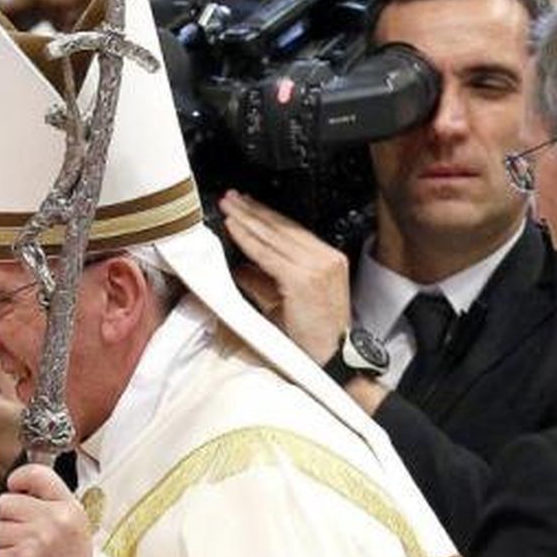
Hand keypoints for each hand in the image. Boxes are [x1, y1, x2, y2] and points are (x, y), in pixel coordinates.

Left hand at [0, 462, 91, 556]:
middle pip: (5, 503)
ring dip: (7, 544)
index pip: (37, 474)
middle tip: (26, 536)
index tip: (15, 486)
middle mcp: (52, 521)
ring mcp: (34, 542)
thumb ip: (52, 506)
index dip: (19, 478)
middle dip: (9, 519)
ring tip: (29, 556)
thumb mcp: (76, 528)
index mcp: (69, 509)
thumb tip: (21, 489)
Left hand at [218, 190, 351, 360]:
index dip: (266, 216)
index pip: (292, 230)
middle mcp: (325, 258)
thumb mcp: (283, 302)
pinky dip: (248, 239)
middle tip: (231, 197)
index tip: (245, 205)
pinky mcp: (303, 279)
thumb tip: (239, 268)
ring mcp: (316, 267)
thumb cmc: (308, 336)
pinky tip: (233, 228)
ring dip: (247, 219)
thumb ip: (263, 282)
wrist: (327, 359)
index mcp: (326, 260)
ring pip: (274, 236)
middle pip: (282, 227)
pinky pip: (268, 254)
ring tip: (228, 206)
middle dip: (253, 210)